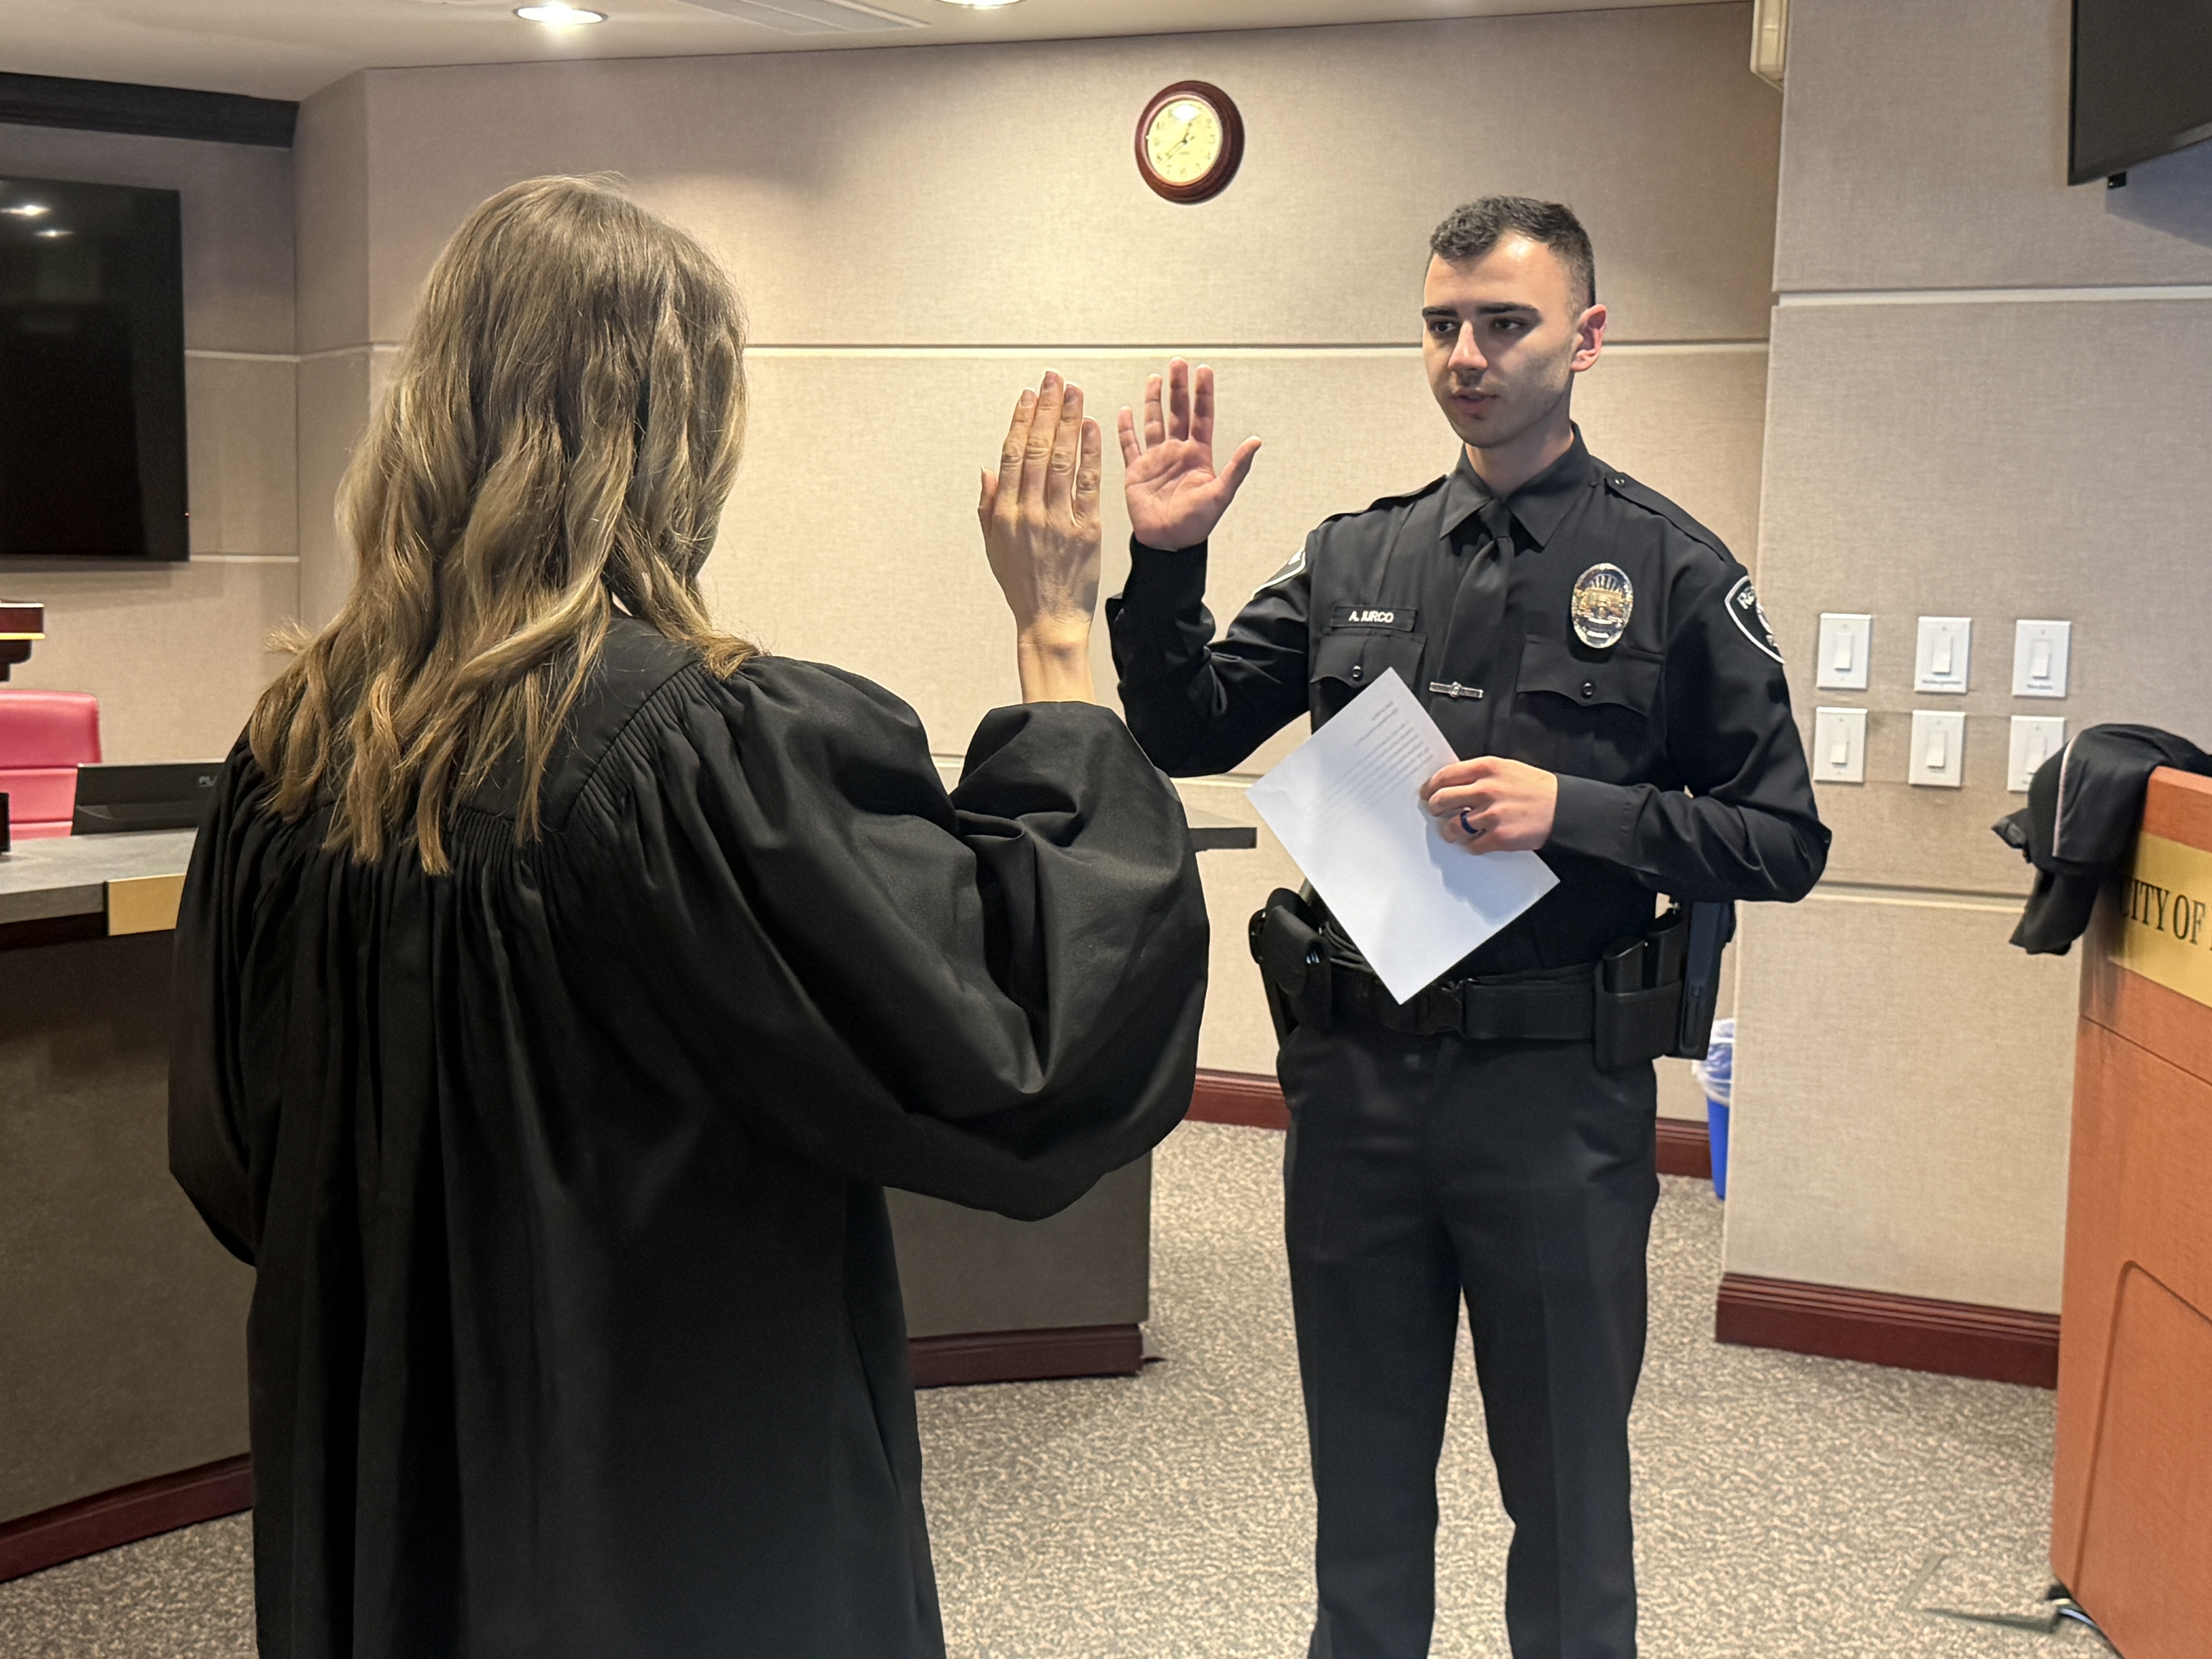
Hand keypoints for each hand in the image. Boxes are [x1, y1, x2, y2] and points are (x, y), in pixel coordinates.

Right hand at [977, 371, 1100, 702]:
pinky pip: (1088, 484)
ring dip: (1068, 421)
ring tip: (1074, 392)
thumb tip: (988, 471)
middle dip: (1046, 410)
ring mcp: (1058, 520)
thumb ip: (989, 507)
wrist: (1050, 622)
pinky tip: (1091, 428)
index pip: (1012, 455)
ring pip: (1062, 459)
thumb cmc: (1023, 586)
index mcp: (1005, 514)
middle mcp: (1029, 512)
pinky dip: (1090, 454)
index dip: (1021, 421)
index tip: (1029, 396)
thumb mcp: (994, 547)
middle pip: (1036, 449)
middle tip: (1054, 380)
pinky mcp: (1086, 530)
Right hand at [1118, 359, 1261, 550]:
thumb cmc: (1196, 524)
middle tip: (1178, 364)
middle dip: (1178, 388)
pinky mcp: (1136, 471)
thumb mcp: (1221, 493)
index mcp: (1198, 455)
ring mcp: (1156, 460)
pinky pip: (1129, 445)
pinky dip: (1126, 429)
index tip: (1203, 371)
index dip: (1203, 394)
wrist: (1168, 543)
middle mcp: (1177, 452)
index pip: (1201, 416)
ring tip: (1155, 379)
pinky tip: (1126, 412)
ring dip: (1153, 401)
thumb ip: (1237, 466)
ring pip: (1154, 422)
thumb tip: (1256, 442)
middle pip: (1177, 412)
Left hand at [1421, 757, 1557, 851]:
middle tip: (1436, 812)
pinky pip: (1471, 846)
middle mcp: (1485, 790)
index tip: (1426, 792)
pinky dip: (1471, 846)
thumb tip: (1452, 782)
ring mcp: (1491, 815)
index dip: (1431, 786)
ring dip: (1449, 831)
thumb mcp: (1507, 768)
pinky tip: (1477, 841)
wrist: (1563, 807)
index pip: (1445, 776)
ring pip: (1452, 827)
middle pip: (1442, 800)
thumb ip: (1479, 773)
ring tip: (1453, 831)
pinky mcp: (1498, 837)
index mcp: (1486, 769)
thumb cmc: (1535, 787)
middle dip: (1435, 808)